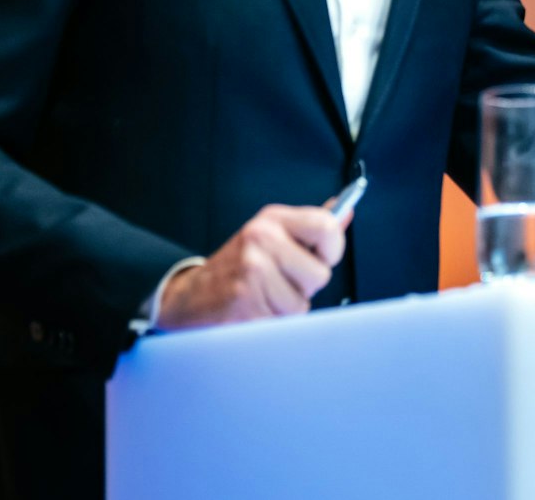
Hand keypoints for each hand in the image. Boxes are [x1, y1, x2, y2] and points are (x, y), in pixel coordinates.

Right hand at [156, 204, 348, 328]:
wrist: (190, 297)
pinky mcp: (245, 302)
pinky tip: (254, 309)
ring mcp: (251, 271)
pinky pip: (283, 322)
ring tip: (264, 296)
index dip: (333, 249)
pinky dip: (273, 322)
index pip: (326, 226)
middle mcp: (261, 240)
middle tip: (279, 281)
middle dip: (305, 286)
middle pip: (320, 274)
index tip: (322, 257)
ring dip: (287, 307)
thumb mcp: (272, 235)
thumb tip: (345, 212)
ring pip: (302, 303)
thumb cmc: (238, 268)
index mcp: (272, 220)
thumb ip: (311, 227)